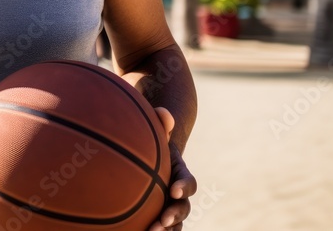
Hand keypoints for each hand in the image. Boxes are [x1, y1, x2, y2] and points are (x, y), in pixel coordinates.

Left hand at [148, 107, 196, 230]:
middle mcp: (177, 193)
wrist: (144, 156)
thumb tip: (163, 113)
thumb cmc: (149, 141)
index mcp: (179, 173)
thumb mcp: (155, 131)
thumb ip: (160, 122)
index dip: (184, 186)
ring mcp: (167, 205)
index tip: (174, 189)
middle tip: (163, 221)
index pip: (188, 182)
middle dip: (175, 215)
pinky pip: (158, 227)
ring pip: (173, 223)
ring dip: (166, 230)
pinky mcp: (156, 215)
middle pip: (183, 208)